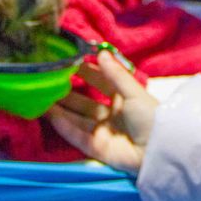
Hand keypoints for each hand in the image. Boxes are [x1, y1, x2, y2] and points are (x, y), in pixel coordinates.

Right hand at [48, 50, 156, 173]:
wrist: (158, 148)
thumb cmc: (150, 115)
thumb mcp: (133, 91)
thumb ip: (114, 74)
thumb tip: (100, 52)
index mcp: (123, 99)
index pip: (100, 83)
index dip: (86, 73)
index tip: (68, 62)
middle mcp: (111, 115)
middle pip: (84, 103)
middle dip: (67, 93)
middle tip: (49, 81)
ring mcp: (103, 132)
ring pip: (76, 119)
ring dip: (60, 110)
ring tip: (41, 97)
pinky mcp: (97, 149)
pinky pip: (77, 136)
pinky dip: (63, 126)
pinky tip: (50, 115)